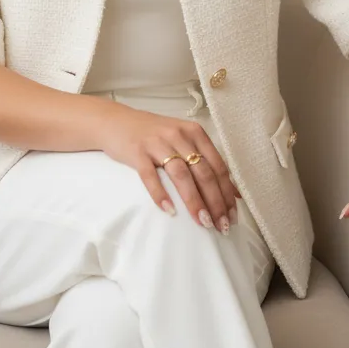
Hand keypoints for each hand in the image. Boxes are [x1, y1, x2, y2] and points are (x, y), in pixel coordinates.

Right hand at [97, 102, 240, 232]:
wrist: (115, 121)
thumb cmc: (153, 135)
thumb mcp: (183, 140)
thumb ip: (205, 160)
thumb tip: (233, 193)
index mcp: (194, 133)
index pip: (218, 166)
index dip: (227, 193)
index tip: (232, 216)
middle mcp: (179, 135)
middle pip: (203, 172)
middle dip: (215, 202)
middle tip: (221, 226)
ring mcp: (157, 143)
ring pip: (181, 174)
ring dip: (194, 201)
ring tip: (202, 222)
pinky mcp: (137, 151)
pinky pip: (150, 175)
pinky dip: (160, 194)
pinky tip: (169, 211)